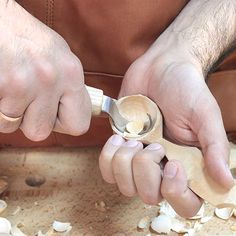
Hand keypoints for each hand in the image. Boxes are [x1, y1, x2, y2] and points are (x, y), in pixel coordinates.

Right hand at [0, 1, 90, 139]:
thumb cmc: (29, 40)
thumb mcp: (61, 59)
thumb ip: (70, 89)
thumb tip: (74, 113)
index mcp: (71, 73)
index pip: (78, 125)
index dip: (65, 124)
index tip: (57, 115)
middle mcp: (50, 79)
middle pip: (41, 132)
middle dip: (32, 120)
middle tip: (29, 99)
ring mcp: (23, 83)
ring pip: (14, 126)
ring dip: (11, 113)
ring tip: (13, 88)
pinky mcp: (1, 85)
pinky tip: (4, 87)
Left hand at [99, 40, 233, 216]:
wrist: (161, 68)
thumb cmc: (186, 89)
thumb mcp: (205, 115)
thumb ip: (215, 147)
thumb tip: (226, 182)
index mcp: (187, 164)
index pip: (184, 202)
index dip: (175, 192)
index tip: (172, 163)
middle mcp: (162, 167)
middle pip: (148, 196)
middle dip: (145, 171)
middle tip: (154, 143)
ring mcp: (138, 159)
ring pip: (124, 186)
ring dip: (126, 162)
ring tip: (136, 138)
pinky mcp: (120, 147)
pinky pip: (107, 169)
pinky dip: (108, 156)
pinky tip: (119, 137)